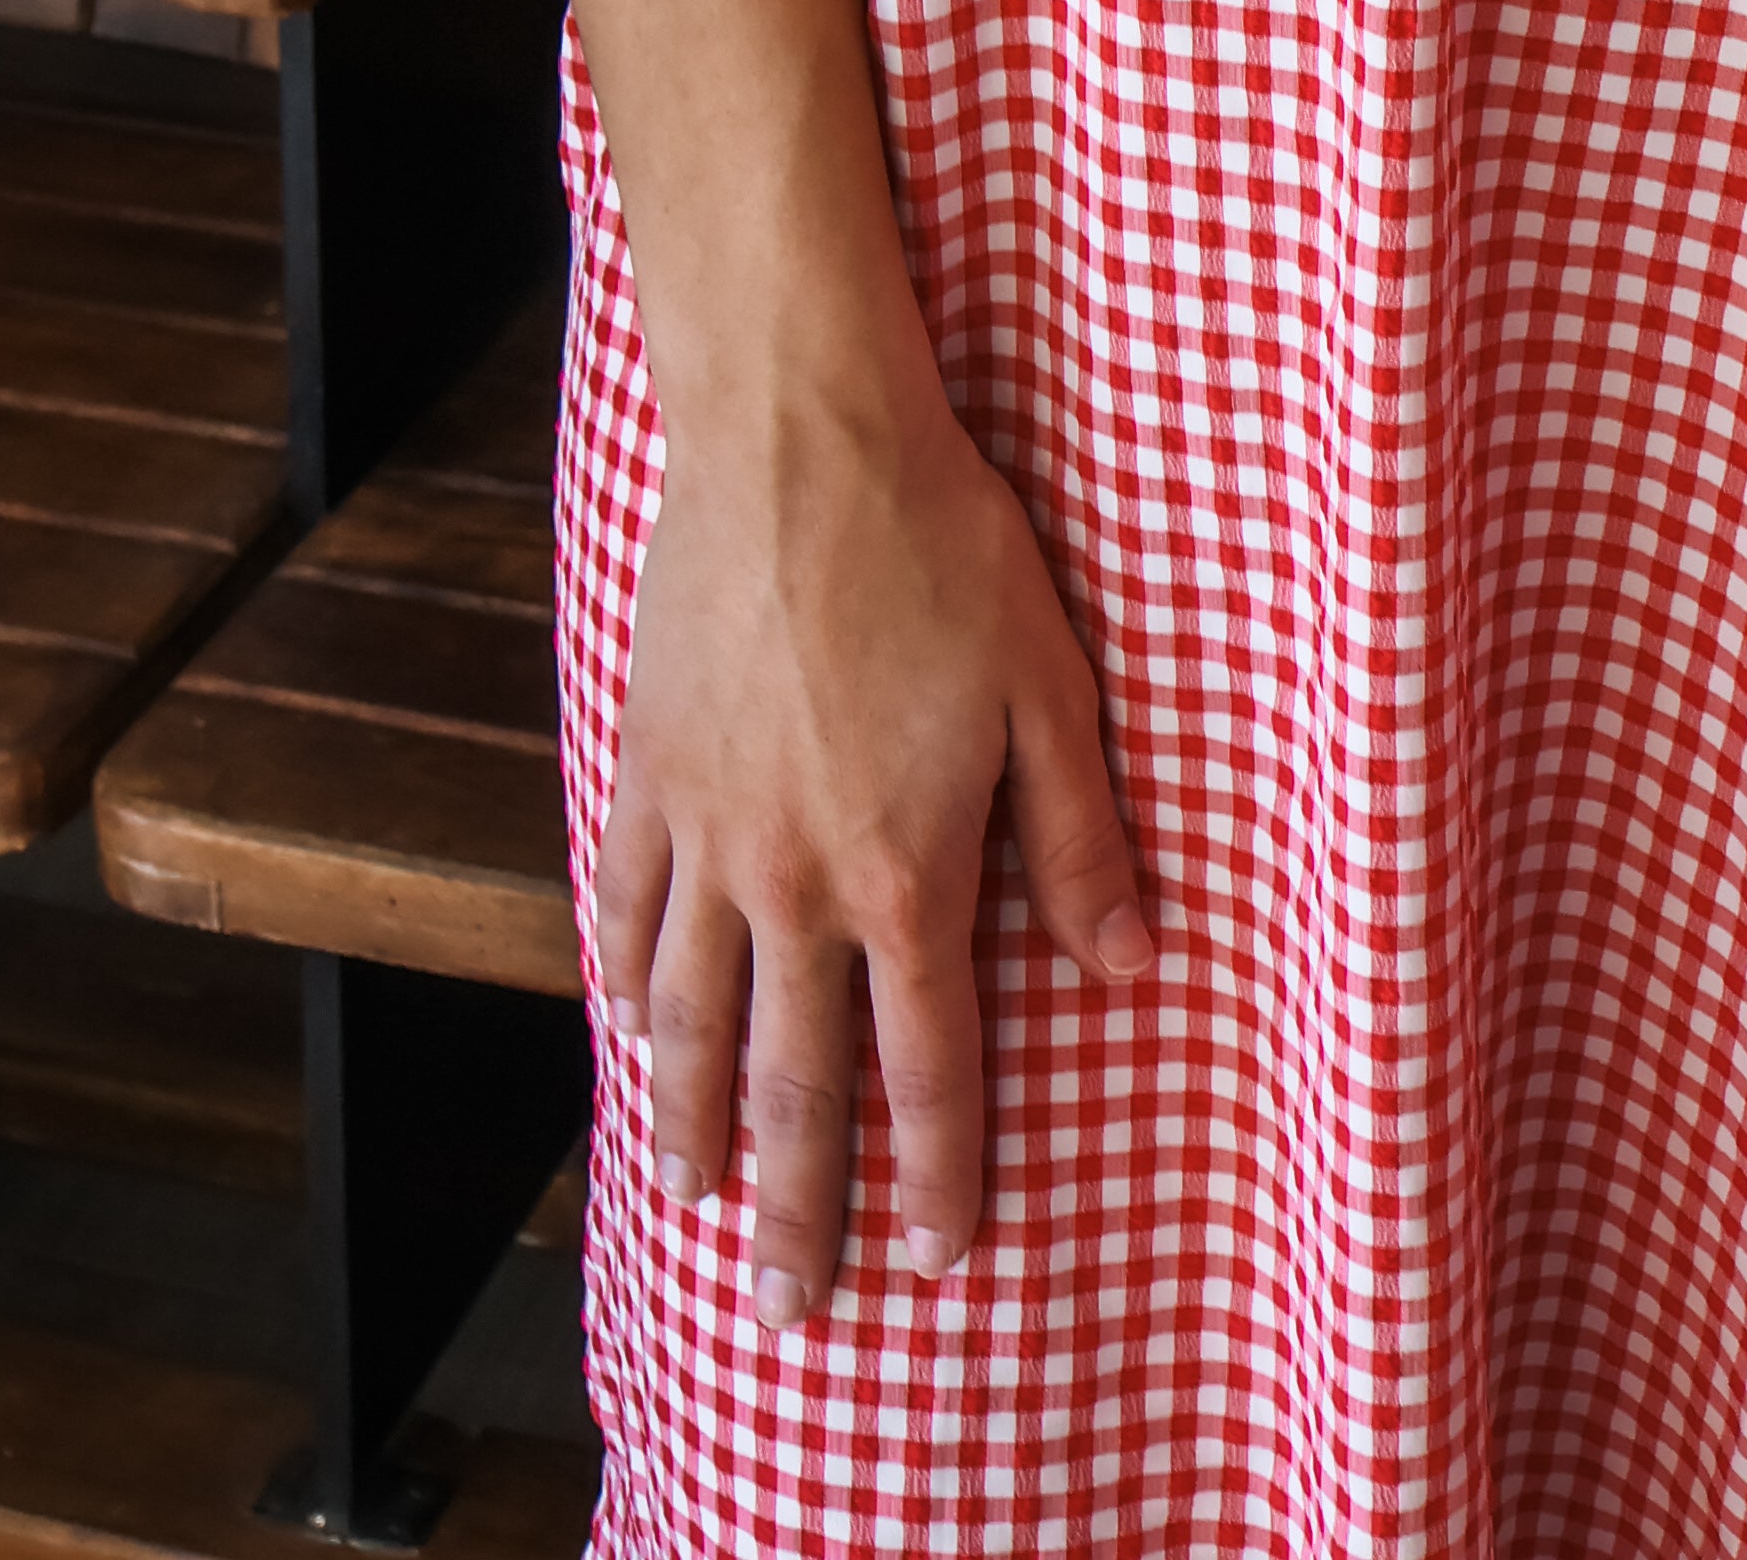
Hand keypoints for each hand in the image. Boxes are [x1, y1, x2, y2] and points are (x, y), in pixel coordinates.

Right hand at [597, 375, 1154, 1320]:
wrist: (802, 438)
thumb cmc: (944, 547)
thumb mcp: (1051, 688)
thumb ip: (1080, 839)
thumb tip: (1129, 966)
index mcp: (903, 873)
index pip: (926, 1062)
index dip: (936, 1169)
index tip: (935, 1255)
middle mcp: (793, 880)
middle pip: (793, 1079)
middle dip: (798, 1205)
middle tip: (786, 1309)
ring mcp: (706, 829)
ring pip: (686, 1013)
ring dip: (691, 1119)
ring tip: (695, 1196)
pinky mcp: (646, 765)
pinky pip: (620, 901)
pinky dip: (617, 977)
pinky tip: (623, 1025)